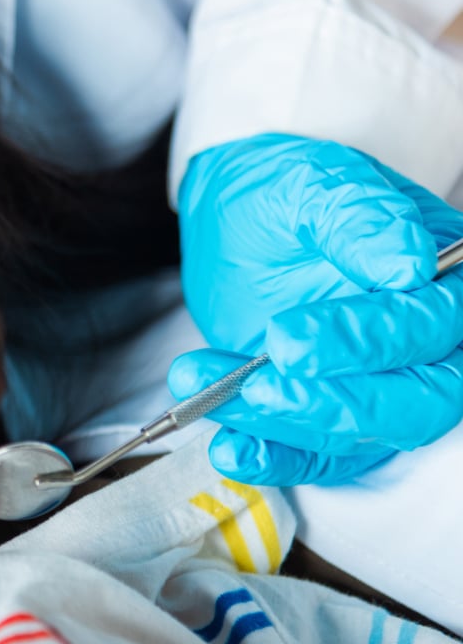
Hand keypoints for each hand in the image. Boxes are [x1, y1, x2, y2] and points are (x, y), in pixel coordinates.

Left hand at [175, 134, 462, 484]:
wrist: (240, 212)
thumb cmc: (286, 190)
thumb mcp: (312, 183)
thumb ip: (358, 217)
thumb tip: (410, 263)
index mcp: (446, 275)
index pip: (429, 326)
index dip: (364, 340)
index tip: (286, 338)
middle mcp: (430, 340)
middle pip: (415, 401)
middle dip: (333, 402)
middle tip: (256, 384)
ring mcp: (384, 381)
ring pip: (360, 433)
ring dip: (281, 425)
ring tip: (205, 392)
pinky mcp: (336, 410)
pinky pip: (321, 456)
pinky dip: (275, 460)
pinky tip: (228, 449)